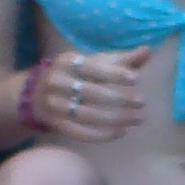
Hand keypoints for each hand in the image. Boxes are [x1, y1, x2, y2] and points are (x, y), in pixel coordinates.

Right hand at [33, 43, 150, 142]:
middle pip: (91, 93)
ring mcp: (54, 104)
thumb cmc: (77, 76)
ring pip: (87, 115)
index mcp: (66, 62)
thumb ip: (121, 60)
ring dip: (117, 119)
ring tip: (138, 118)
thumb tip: (147, 50)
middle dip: (120, 98)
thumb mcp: (95, 63)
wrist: (37, 95)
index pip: (91, 67)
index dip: (113, 73)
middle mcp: (56, 81)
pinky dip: (103, 134)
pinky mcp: (56, 124)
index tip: (136, 79)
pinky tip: (123, 132)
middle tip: (142, 102)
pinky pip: (81, 133)